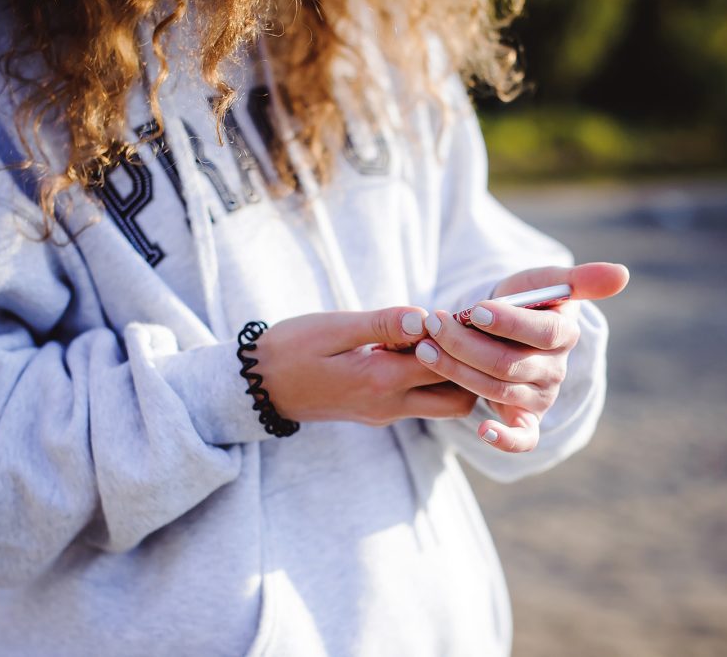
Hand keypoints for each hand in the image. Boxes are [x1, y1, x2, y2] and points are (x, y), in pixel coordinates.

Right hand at [253, 307, 477, 424]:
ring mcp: (385, 413)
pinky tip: (417, 349)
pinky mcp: (378, 412)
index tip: (461, 313)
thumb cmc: (290, 349)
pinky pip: (421, 402)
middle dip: (470, 368)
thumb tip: (425, 318)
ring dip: (452, 376)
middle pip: (458, 399)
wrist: (257, 387)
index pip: (446, 365)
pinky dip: (431, 379)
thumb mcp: (333, 328)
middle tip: (460, 332)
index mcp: (379, 380)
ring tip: (438, 340)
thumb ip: (382, 324)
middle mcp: (389, 405)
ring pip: (443, 405)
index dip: (461, 339)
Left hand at [415, 262, 629, 452]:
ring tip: (424, 347)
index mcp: (565, 334)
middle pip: (509, 363)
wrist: (500, 326)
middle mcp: (556, 370)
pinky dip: (504, 439)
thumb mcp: (543, 281)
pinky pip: (522, 440)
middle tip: (433, 323)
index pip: (544, 332)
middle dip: (465, 343)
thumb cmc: (522, 301)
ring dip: (456, 370)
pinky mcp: (525, 421)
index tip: (474, 309)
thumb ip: (578, 278)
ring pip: (496, 389)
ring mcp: (540, 399)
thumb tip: (622, 274)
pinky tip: (482, 429)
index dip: (510, 322)